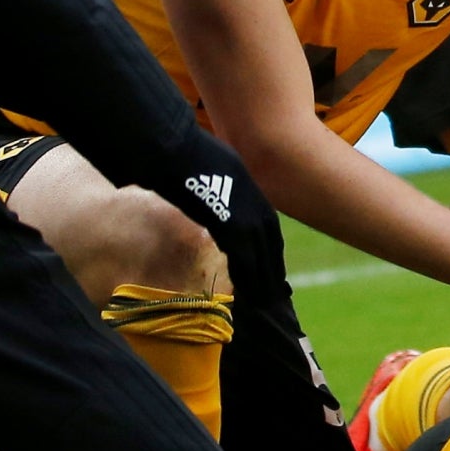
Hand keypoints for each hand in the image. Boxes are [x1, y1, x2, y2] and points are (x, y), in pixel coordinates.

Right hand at [152, 126, 286, 303]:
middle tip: (274, 293)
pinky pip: (242, 258)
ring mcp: (245, 214)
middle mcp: (255, 204)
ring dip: (261, 280)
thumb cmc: (186, 155)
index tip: (274, 269)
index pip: (270, 228)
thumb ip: (226, 188)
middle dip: (272, 270)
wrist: (175, 149)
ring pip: (259, 255)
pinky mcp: (229, 225)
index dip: (272, 252)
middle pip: (270, 245)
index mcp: (253, 190)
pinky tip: (244, 291)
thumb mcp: (218, 170)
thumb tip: (222, 204)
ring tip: (262, 300)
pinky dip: (244, 276)